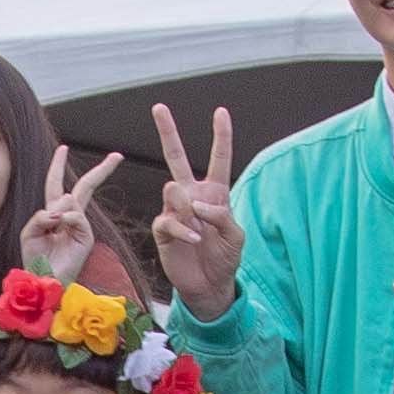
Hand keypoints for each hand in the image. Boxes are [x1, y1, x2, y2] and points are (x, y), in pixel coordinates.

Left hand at [16, 145, 123, 280]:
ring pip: (70, 200)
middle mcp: (70, 217)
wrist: (43, 281)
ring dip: (55, 211)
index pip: (56, 184)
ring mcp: (80, 226)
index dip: (58, 165)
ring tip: (49, 229)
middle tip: (117, 155)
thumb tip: (61, 208)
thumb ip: (41, 215)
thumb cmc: (35, 259)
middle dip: (103, 170)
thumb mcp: (29, 231)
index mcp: (54, 213)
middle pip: (86, 185)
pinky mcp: (87, 236)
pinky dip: (64, 218)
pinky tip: (59, 227)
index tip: (63, 148)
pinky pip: (75, 216)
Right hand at [148, 101, 240, 306]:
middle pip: (177, 157)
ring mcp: (175, 211)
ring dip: (187, 209)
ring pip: (173, 191)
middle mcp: (192, 196)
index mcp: (215, 193)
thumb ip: (220, 214)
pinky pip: (168, 220)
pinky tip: (192, 239)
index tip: (220, 112)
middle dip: (167, 132)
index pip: (218, 158)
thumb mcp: (236, 235)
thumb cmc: (225, 258)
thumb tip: (195, 202)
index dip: (221, 135)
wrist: (209, 285)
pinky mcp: (163, 229)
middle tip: (158, 107)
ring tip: (197, 230)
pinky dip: (182, 229)